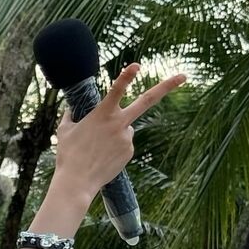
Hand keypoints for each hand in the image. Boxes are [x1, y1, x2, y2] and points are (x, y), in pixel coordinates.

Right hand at [52, 62, 186, 204]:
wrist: (77, 182)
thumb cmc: (68, 155)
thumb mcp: (65, 130)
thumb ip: (71, 116)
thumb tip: (71, 110)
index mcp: (102, 114)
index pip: (117, 89)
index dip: (127, 76)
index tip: (137, 65)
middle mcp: (119, 123)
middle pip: (147, 101)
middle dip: (167, 86)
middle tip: (183, 76)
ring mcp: (126, 138)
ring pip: (126, 127)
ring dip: (115, 132)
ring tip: (97, 149)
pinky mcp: (129, 151)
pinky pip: (125, 143)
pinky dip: (115, 147)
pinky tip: (103, 157)